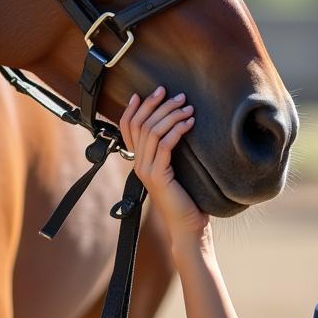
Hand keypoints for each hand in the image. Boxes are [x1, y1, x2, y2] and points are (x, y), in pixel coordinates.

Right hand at [120, 87, 209, 241]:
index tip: (146, 92)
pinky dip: (177, 130)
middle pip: (141, 124)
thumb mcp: (174, 167)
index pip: (127, 127)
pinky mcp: (158, 176)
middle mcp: (138, 163)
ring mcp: (146, 170)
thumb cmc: (186, 197)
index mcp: (139, 160)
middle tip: (177, 95)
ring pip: (152, 132)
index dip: (134, 108)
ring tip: (188, 107)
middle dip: (158, 105)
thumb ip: (168, 149)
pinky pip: (165, 145)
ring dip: (171, 115)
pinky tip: (190, 123)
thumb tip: (177, 124)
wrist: (187, 224)